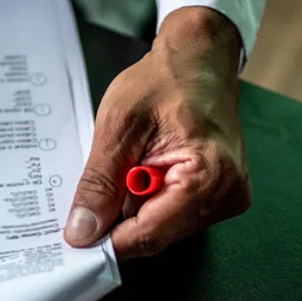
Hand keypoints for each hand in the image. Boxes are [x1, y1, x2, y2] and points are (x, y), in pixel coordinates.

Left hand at [64, 6, 252, 259]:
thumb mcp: (118, 127)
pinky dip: (149, 199)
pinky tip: (143, 170)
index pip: (148, 235)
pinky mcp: (219, 194)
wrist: (199, 59)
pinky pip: (173, 215)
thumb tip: (83, 232)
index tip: (74, 238)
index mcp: (209, 176)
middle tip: (94, 191)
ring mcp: (227, 197)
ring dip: (134, 207)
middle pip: (155, 236)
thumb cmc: (164, 80)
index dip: (106, 241)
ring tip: (128, 166)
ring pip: (162, 228)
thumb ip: (100, 184)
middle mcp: (227, 194)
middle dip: (118, 219)